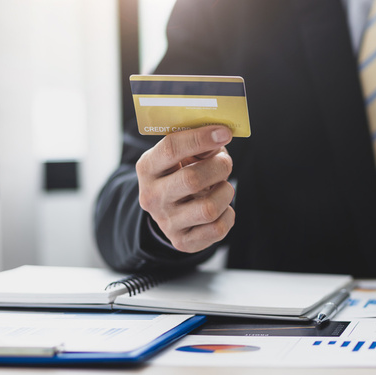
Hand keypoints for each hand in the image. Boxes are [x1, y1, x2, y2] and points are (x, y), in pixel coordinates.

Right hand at [136, 126, 234, 252]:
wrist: (171, 211)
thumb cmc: (182, 173)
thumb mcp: (183, 155)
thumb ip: (200, 145)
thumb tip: (220, 137)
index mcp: (148, 168)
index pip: (171, 148)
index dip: (201, 138)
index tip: (224, 133)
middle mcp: (152, 197)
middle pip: (192, 179)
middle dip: (219, 167)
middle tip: (225, 163)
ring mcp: (167, 222)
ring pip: (209, 208)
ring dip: (226, 192)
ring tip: (222, 187)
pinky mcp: (183, 241)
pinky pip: (218, 228)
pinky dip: (227, 214)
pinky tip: (221, 208)